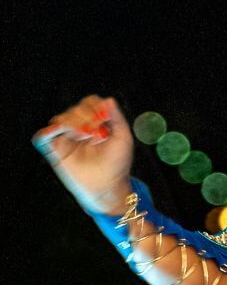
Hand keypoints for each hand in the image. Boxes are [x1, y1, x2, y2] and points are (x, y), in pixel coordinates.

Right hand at [32, 95, 134, 214]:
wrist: (107, 185)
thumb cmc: (117, 164)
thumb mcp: (123, 138)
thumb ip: (117, 118)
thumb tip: (108, 100)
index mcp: (97, 124)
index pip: (90, 104)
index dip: (95, 106)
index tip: (103, 118)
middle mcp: (81, 129)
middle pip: (76, 108)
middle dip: (85, 115)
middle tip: (94, 130)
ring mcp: (68, 139)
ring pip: (61, 118)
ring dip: (72, 122)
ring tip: (83, 135)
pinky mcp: (56, 150)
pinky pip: (44, 135)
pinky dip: (51, 130)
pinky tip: (65, 133)